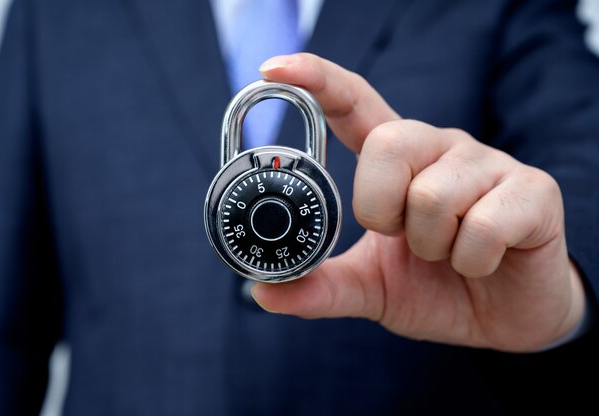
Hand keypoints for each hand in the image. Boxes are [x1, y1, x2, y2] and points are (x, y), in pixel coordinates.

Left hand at [252, 53, 585, 351]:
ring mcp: (489, 165)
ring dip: (431, 246)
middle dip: (382, 208)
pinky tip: (483, 261)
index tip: (274, 69)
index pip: (355, 103)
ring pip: (433, 194)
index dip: (317, 80)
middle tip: (402, 237)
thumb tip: (262, 292)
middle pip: (388, 143)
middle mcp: (440, 148)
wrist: (504, 318)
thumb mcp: (371, 289)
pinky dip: (471, 261)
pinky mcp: (533, 190)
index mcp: (397, 161)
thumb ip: (322, 286)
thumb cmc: (436, 289)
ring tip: (448, 254)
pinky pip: (482, 225)